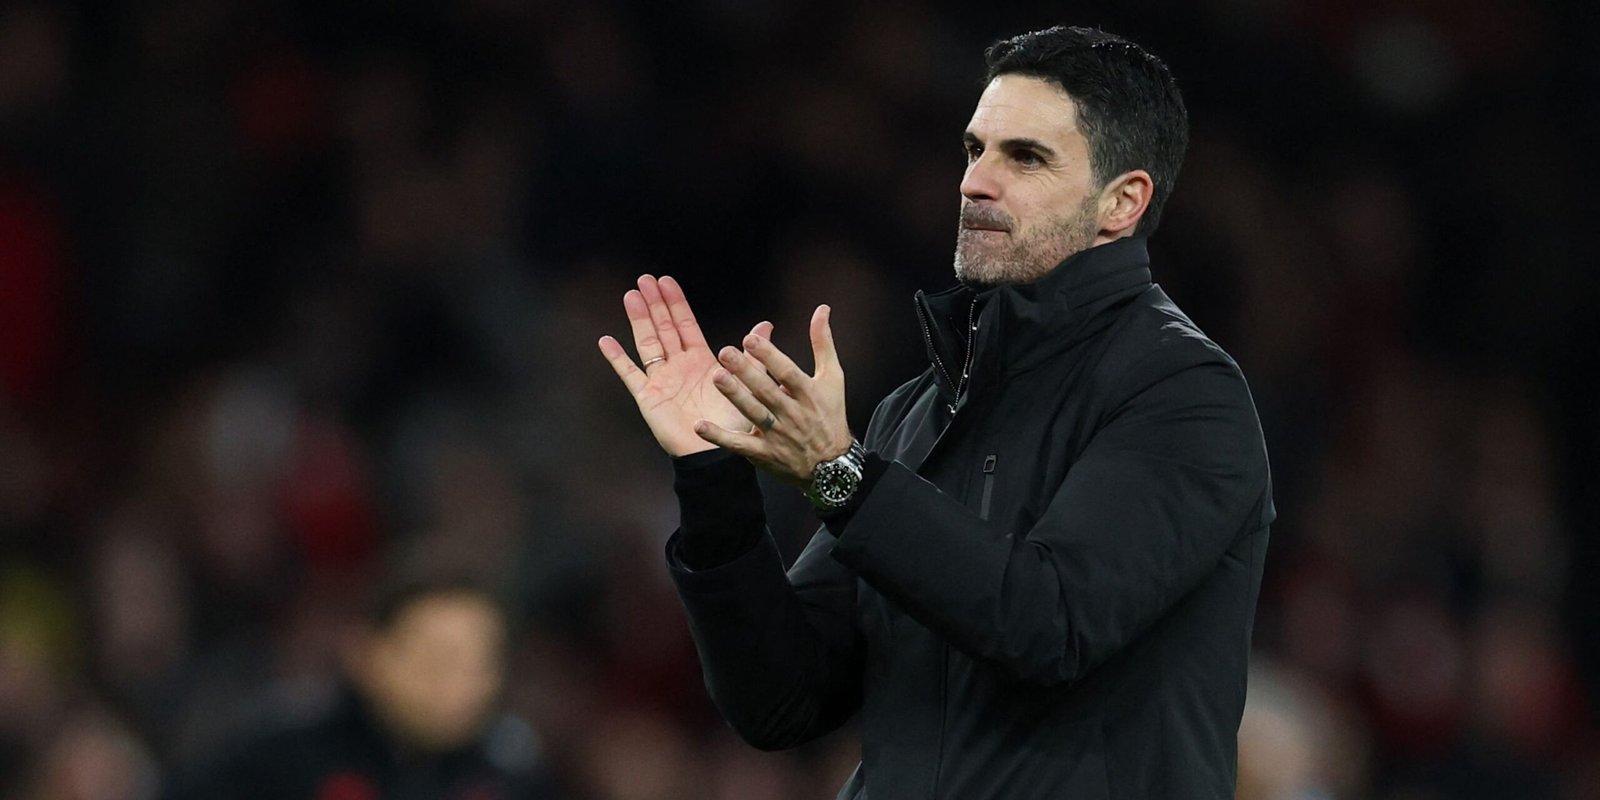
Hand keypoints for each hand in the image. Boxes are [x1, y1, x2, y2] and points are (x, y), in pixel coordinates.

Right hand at [598, 275, 772, 455]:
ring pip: (647, 343)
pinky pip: (630, 374)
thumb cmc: (733, 423)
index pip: (685, 325)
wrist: (716, 453)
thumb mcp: (747, 383)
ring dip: (639, 320)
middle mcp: (679, 367)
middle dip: (655, 303)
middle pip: (663, 328)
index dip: (675, 303)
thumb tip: (766, 326)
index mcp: (700, 361)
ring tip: (631, 296)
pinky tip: (606, 341)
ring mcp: (661, 380)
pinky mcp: (648, 397)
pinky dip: (617, 358)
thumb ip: (752, 355)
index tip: (666, 281)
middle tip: (645, 279)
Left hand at [694, 304, 851, 486]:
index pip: (787, 372)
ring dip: (734, 396)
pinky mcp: (764, 454)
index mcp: (808, 393)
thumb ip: (823, 343)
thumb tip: (821, 309)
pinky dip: (720, 437)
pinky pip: (740, 445)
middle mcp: (793, 414)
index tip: (751, 338)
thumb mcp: (832, 378)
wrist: (832, 466)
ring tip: (716, 378)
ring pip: (753, 414)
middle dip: (746, 371)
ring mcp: (778, 435)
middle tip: (724, 352)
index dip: (770, 356)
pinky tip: (700, 426)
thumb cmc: (830, 415)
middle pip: (767, 391)